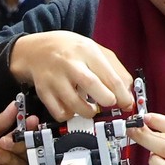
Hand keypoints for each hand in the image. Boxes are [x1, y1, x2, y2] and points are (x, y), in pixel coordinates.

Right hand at [9, 31, 133, 119]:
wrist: (36, 50)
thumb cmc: (71, 51)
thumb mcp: (95, 51)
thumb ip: (115, 70)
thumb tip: (128, 95)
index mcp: (87, 51)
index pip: (110, 76)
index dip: (122, 95)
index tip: (126, 104)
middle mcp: (69, 63)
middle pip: (92, 86)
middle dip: (106, 101)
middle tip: (109, 103)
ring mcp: (54, 78)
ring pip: (75, 104)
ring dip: (89, 111)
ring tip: (92, 107)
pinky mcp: (43, 91)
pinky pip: (60, 112)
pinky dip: (70, 115)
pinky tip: (73, 107)